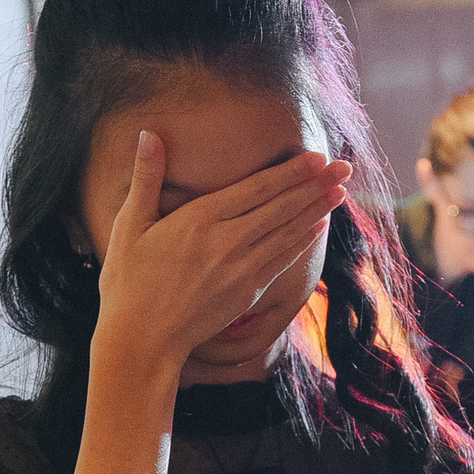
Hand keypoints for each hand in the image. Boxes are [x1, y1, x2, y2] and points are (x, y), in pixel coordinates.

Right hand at [90, 129, 351, 374]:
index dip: (290, 172)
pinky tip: (317, 227)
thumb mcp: (130, 226)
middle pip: (281, 208)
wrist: (142, 339)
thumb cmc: (128, 282)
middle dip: (316, 186)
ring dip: (317, 210)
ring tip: (342, 191)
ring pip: (288, 233)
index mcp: (199, 220)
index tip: (316, 156)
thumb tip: (148, 134)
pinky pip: (283, 261)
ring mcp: (241, 270)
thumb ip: (146, 178)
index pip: (256, 189)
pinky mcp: (248, 292)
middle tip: (345, 167)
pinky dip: (302, 242)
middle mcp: (227, 242)